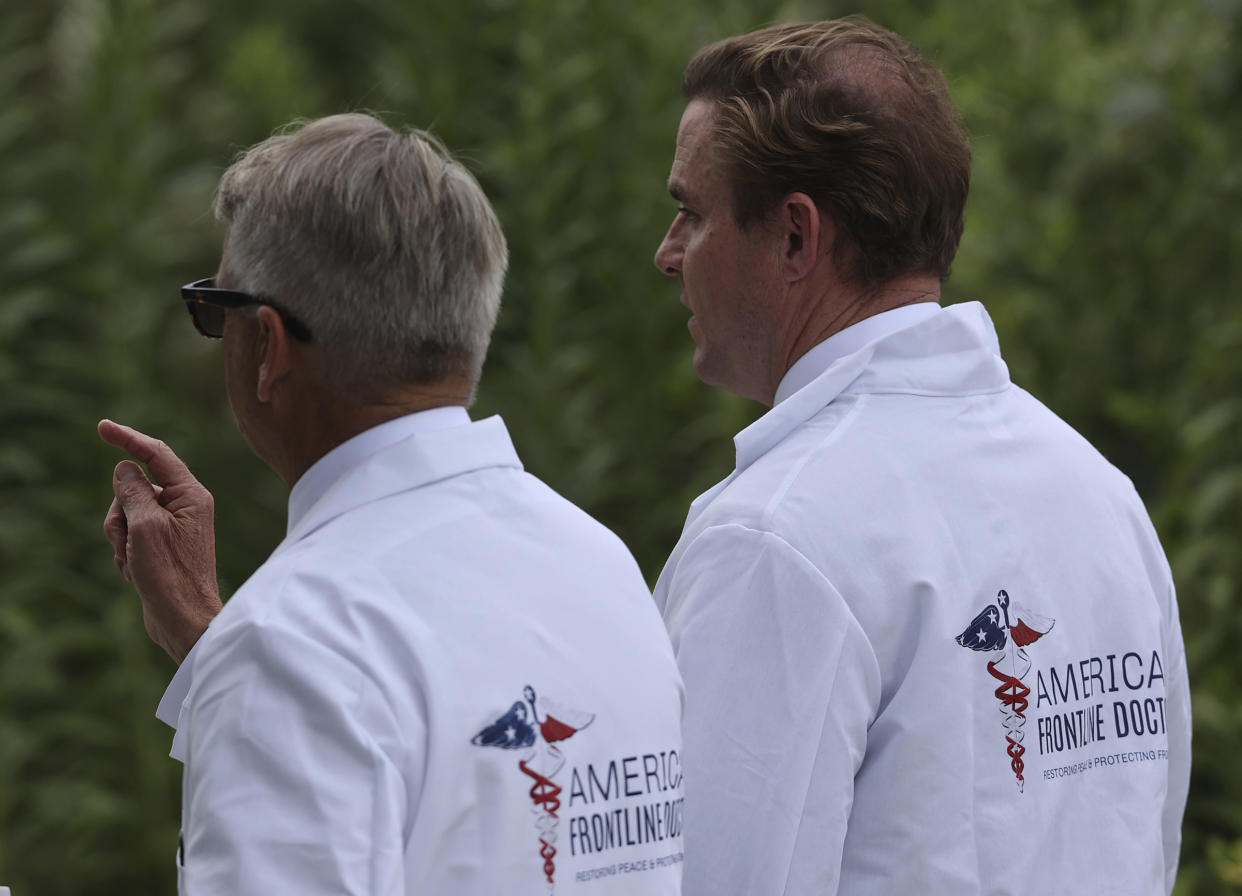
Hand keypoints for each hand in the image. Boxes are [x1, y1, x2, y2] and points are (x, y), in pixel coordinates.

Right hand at [99, 419, 222, 663]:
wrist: (183, 619)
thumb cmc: (170, 574)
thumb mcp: (145, 526)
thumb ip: (133, 491)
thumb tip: (126, 467)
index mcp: (191, 495)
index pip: (156, 454)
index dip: (128, 438)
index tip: (101, 427)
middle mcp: (186, 505)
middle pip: (135, 488)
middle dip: (119, 512)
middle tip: (129, 540)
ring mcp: (173, 526)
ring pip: (127, 513)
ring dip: (120, 536)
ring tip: (133, 560)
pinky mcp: (162, 544)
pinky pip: (130, 534)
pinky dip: (125, 551)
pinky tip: (135, 572)